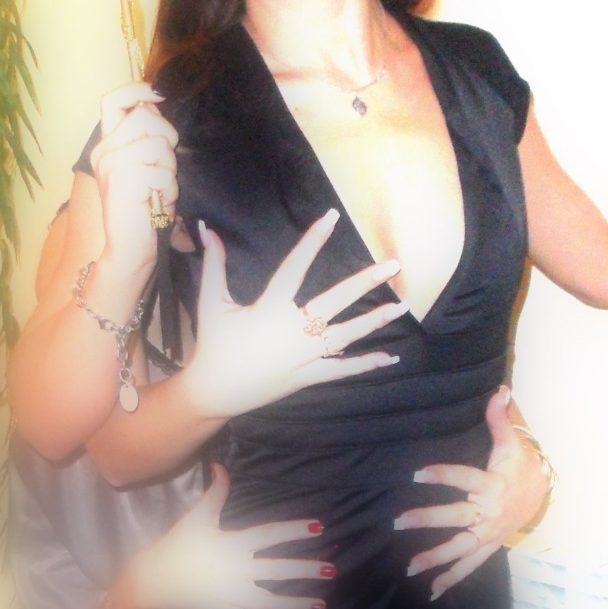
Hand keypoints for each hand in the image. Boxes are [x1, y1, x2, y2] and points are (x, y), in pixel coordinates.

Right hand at [88, 82, 177, 273]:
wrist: (129, 249)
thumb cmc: (143, 209)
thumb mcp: (145, 165)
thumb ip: (147, 136)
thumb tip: (155, 104)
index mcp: (107, 144)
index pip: (113, 100)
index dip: (137, 89)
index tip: (158, 96)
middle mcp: (104, 151)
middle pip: (145, 115)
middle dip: (167, 138)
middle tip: (164, 167)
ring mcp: (111, 165)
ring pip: (158, 144)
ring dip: (169, 169)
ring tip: (159, 190)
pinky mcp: (123, 181)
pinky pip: (163, 172)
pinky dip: (169, 190)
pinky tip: (158, 203)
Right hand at [122, 463, 334, 608]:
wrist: (153, 580)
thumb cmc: (177, 545)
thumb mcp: (196, 516)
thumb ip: (214, 492)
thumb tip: (221, 465)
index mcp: (233, 544)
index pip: (270, 535)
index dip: (294, 530)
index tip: (319, 528)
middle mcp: (237, 571)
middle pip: (278, 570)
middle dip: (305, 570)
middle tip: (332, 570)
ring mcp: (232, 597)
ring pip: (271, 602)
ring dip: (297, 604)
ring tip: (322, 605)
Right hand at [180, 208, 405, 419]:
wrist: (214, 391)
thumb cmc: (214, 344)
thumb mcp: (210, 302)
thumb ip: (214, 264)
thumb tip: (207, 229)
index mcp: (270, 308)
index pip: (295, 266)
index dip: (312, 240)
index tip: (331, 217)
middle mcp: (293, 330)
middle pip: (336, 301)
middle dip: (366, 282)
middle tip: (393, 266)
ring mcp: (304, 355)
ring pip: (346, 335)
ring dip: (374, 321)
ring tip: (400, 307)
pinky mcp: (308, 375)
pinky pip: (341, 369)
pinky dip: (366, 364)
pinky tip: (390, 358)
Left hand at [394, 385, 549, 599]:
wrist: (544, 494)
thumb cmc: (521, 466)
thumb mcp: (512, 443)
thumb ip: (500, 419)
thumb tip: (499, 389)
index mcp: (492, 485)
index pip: (464, 478)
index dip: (442, 475)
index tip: (417, 474)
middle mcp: (489, 513)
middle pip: (456, 517)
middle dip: (428, 520)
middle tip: (399, 521)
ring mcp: (489, 534)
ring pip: (460, 548)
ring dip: (435, 558)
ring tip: (409, 567)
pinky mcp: (489, 546)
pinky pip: (470, 566)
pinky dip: (452, 578)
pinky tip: (432, 592)